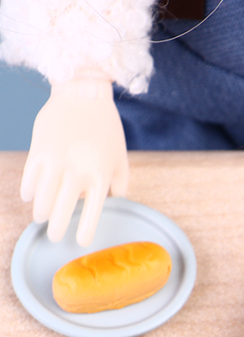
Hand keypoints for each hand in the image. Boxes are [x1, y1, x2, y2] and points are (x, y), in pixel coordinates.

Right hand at [21, 72, 128, 246]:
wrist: (83, 93)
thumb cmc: (106, 130)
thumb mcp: (121, 159)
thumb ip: (119, 186)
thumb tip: (114, 207)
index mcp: (100, 175)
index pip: (93, 211)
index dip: (85, 230)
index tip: (80, 243)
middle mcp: (78, 171)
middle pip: (63, 209)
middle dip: (57, 227)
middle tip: (54, 237)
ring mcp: (56, 160)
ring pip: (42, 197)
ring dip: (40, 212)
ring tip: (40, 219)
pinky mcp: (39, 149)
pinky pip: (30, 177)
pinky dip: (28, 191)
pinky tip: (29, 197)